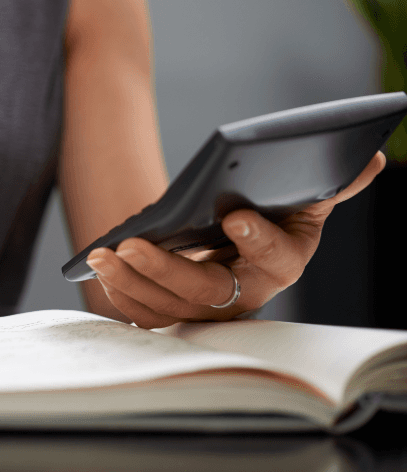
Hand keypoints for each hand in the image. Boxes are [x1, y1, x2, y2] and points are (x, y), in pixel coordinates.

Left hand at [86, 151, 385, 328]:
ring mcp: (207, 310)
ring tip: (103, 253)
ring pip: (167, 307)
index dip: (259, 240)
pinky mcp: (176, 313)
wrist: (237, 245)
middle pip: (205, 292)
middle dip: (167, 270)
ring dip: (132, 281)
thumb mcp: (303, 198)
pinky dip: (122, 293)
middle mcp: (245, 295)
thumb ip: (330, 184)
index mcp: (283, 263)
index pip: (276, 259)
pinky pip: (146, 314)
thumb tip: (369, 157)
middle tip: (133, 244)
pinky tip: (102, 267)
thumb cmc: (271, 217)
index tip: (235, 216)